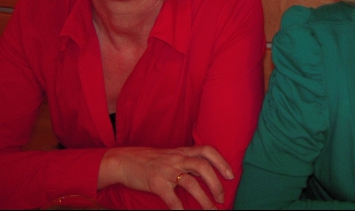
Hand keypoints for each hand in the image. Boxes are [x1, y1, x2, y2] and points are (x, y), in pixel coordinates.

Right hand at [98, 145, 233, 209]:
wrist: (124, 161)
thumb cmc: (150, 160)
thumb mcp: (171, 156)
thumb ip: (187, 162)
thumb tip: (206, 174)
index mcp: (182, 151)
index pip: (207, 150)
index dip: (221, 161)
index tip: (230, 175)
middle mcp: (177, 159)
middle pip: (203, 167)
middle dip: (216, 184)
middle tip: (222, 198)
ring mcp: (166, 171)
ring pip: (191, 184)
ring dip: (204, 199)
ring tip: (212, 210)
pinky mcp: (156, 183)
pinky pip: (172, 199)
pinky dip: (181, 209)